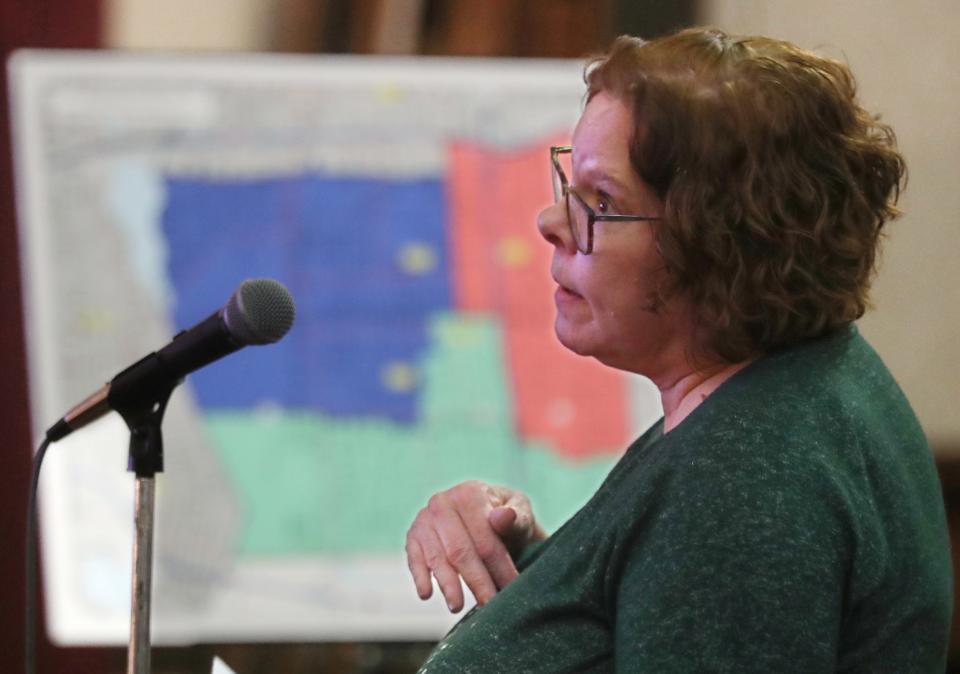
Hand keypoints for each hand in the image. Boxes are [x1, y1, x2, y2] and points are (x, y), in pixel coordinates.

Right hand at [405, 480, 546, 612]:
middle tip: (490, 604)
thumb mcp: (521, 516)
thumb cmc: (509, 521)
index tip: (511, 588)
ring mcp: (425, 519)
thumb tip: (503, 516)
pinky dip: (419, 576)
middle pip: (460, 550)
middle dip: (476, 581)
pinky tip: (426, 593)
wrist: (490, 518)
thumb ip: (516, 517)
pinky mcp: (413, 536)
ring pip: (437, 557)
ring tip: (458, 607)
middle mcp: (443, 502)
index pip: (484, 537)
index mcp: (470, 493)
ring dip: (448, 585)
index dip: (499, 566)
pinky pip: (414, 558)